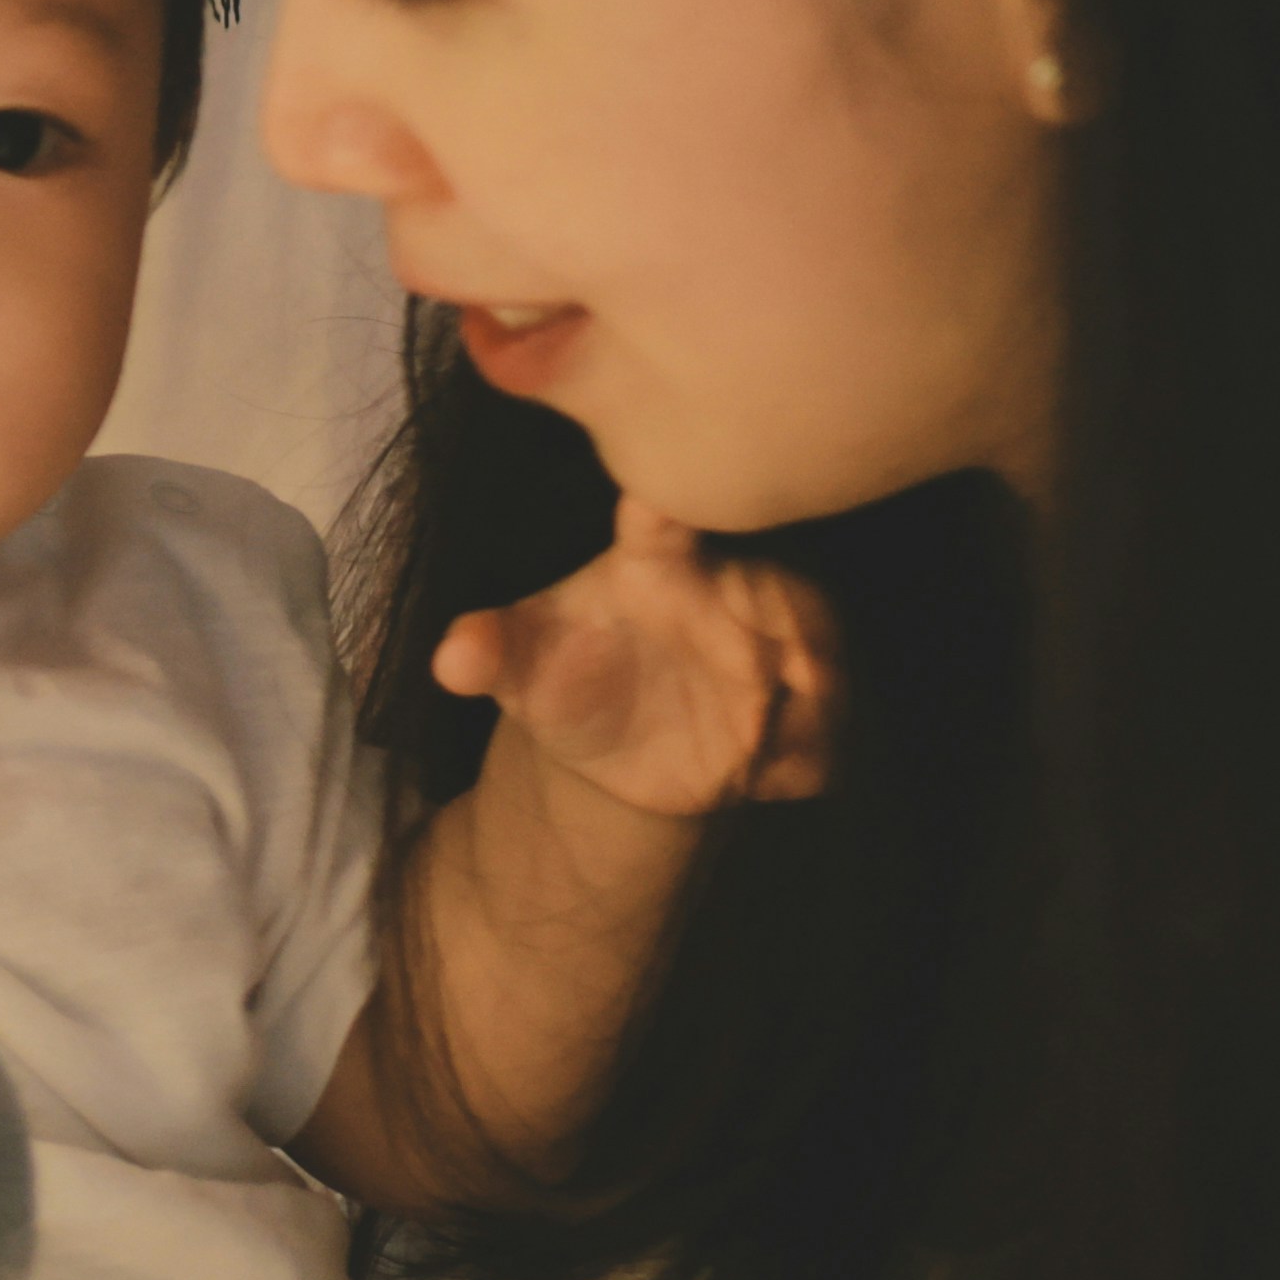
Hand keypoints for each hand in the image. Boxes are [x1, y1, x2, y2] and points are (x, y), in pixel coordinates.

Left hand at [441, 497, 837, 824]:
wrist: (624, 743)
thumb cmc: (569, 676)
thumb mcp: (522, 667)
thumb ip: (490, 652)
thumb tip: (449, 658)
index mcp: (652, 557)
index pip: (666, 514)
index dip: (673, 503)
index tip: (667, 510)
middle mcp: (729, 582)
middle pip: (779, 585)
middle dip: (775, 621)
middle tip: (754, 669)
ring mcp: (780, 641)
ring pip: (821, 658)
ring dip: (802, 700)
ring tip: (754, 738)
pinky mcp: (810, 704)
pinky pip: (831, 733)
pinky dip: (804, 758)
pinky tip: (757, 777)